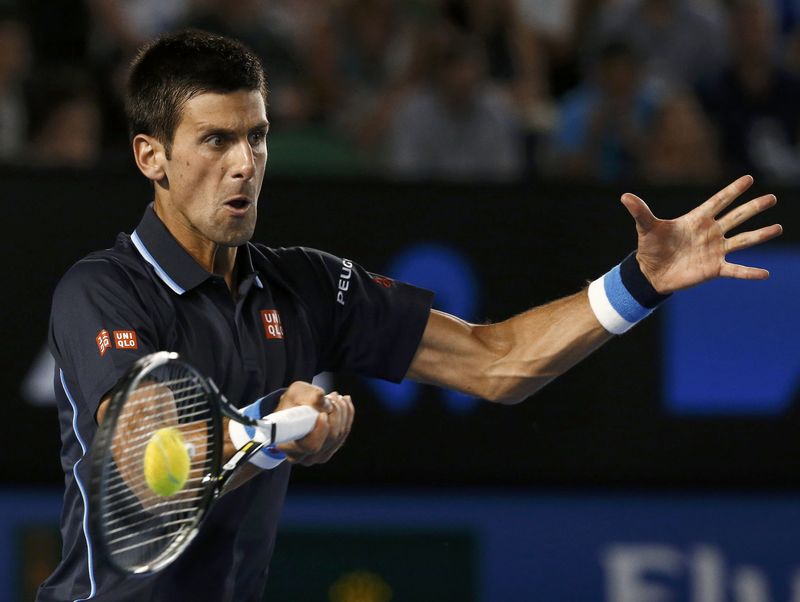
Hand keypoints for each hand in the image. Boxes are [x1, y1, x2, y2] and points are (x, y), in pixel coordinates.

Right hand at [274, 382, 353, 465]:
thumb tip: (322, 399)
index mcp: (289, 447)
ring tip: (336, 396)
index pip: (310, 445)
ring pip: (340, 435)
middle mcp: (305, 456)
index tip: (323, 414)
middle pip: (331, 437)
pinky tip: (345, 402)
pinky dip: (347, 416)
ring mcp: (319, 455)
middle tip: (331, 396)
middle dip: (336, 413)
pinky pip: (344, 434)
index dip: (321, 430)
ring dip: (343, 412)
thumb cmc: (290, 403)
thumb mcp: (294, 393)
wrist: (293, 409)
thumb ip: (307, 395)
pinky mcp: (330, 449)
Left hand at [621, 175, 782, 293]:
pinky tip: (765, 274)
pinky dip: (749, 273)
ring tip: (778, 227)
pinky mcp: (714, 268)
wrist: (650, 273)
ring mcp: (715, 250)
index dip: (732, 191)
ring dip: (760, 235)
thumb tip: (624, 196)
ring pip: (743, 240)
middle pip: (736, 217)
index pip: (718, 201)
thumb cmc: (650, 247)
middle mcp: (710, 233)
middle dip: (753, 207)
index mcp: (697, 219)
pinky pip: (735, 270)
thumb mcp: (645, 227)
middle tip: (772, 198)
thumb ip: (640, 212)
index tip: (748, 179)